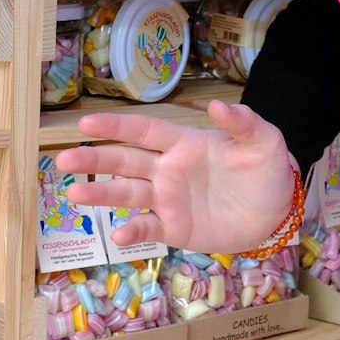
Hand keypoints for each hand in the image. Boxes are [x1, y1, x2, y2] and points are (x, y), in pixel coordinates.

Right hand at [56, 100, 296, 251]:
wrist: (276, 212)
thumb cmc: (265, 171)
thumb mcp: (263, 142)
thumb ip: (243, 123)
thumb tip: (217, 105)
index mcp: (183, 143)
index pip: (143, 130)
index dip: (115, 126)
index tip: (85, 123)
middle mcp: (167, 170)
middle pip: (124, 161)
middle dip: (95, 160)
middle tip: (64, 160)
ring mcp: (167, 200)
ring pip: (127, 194)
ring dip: (101, 194)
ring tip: (73, 194)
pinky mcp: (174, 228)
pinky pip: (148, 228)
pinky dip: (132, 231)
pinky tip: (118, 234)